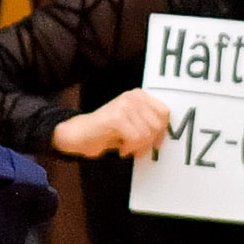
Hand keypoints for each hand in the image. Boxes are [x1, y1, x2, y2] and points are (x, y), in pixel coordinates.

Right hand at [50, 89, 174, 160]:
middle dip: (148, 142)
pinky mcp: (117, 117)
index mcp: (139, 95)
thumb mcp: (132, 124)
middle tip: (136, 148)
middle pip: (157, 125)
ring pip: (147, 134)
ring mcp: (125, 105)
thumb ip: (148, 124)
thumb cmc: (106, 131)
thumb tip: (165, 136)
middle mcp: (133, 96)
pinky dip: (130, 148)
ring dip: (138, 147)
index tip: (154, 143)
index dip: (161, 131)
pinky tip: (121, 148)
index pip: (164, 112)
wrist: (79, 134)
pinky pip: (136, 138)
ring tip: (126, 147)